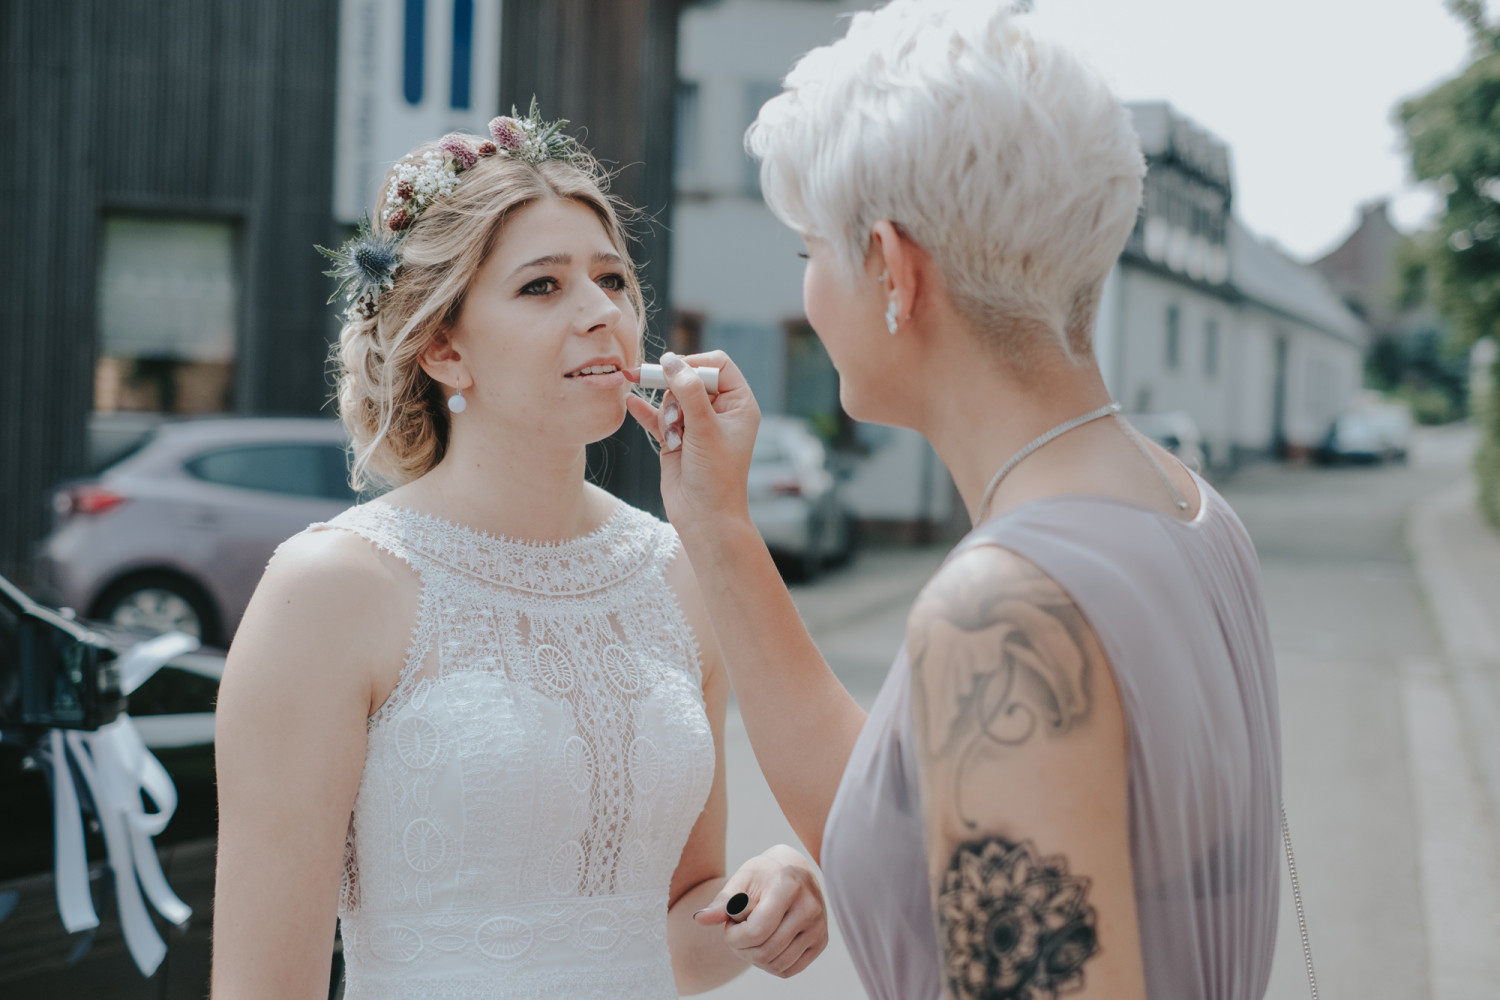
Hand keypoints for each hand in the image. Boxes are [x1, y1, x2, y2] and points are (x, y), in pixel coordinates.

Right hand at [625, 351, 760, 532]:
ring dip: (667, 415)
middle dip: (676, 394)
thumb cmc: (715, 476)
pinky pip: (657, 417)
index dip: (694, 365)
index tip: (675, 375)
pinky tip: (630, 402)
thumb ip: (688, 391)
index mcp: (739, 404)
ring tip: (675, 440)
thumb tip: (670, 359)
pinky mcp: (675, 439)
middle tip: (671, 412)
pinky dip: (646, 412)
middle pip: (689, 379)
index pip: (717, 365)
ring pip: (671, 398)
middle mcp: (720, 411)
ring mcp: (696, 425)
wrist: (704, 519)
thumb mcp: (705, 428)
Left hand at [692, 845, 827, 977]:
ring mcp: (818, 927)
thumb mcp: (742, 879)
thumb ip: (722, 901)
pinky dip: (770, 965)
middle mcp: (810, 907)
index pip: (757, 931)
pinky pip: (789, 970)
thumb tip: (700, 919)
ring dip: (754, 959)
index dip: (734, 937)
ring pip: (777, 965)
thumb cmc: (764, 874)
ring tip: (750, 938)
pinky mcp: (821, 942)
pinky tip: (764, 945)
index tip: (730, 924)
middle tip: (737, 933)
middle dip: (741, 949)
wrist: (795, 870)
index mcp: (789, 887)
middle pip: (766, 951)